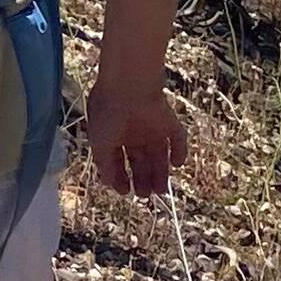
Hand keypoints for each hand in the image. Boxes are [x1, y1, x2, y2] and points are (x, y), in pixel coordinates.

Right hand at [84, 72, 188, 195]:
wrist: (128, 86)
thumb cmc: (108, 112)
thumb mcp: (99, 144)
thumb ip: (105, 166)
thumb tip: (110, 184)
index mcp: (113, 135)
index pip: (118, 160)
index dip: (121, 177)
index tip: (124, 191)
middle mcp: (133, 132)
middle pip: (140, 160)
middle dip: (142, 178)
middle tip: (145, 195)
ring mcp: (152, 127)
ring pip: (159, 155)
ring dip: (161, 173)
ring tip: (161, 191)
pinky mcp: (169, 121)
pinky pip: (178, 139)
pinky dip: (180, 152)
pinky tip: (177, 164)